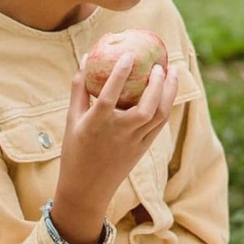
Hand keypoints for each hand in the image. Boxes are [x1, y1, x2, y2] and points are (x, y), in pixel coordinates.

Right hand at [53, 54, 179, 243]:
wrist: (87, 188)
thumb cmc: (75, 151)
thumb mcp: (71, 120)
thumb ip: (79, 90)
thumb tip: (86, 60)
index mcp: (96, 124)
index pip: (110, 96)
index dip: (120, 75)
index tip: (129, 55)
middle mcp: (119, 133)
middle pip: (146, 107)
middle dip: (157, 84)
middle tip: (160, 64)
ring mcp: (134, 142)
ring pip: (159, 116)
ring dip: (169, 93)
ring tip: (172, 73)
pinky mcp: (144, 149)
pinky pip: (160, 125)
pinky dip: (166, 106)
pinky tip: (168, 92)